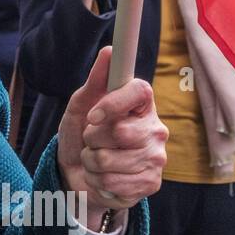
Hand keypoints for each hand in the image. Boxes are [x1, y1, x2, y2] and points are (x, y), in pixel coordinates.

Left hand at [58, 47, 166, 227]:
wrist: (77, 175)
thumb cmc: (81, 135)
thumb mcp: (81, 106)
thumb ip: (96, 81)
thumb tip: (109, 50)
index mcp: (141, 105)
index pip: (140, 91)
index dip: (114, 103)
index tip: (93, 115)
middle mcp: (155, 130)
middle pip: (120, 132)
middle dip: (92, 139)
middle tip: (92, 140)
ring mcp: (156, 158)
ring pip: (110, 161)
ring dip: (91, 162)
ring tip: (94, 160)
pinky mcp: (151, 183)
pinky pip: (113, 183)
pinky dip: (97, 182)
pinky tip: (102, 179)